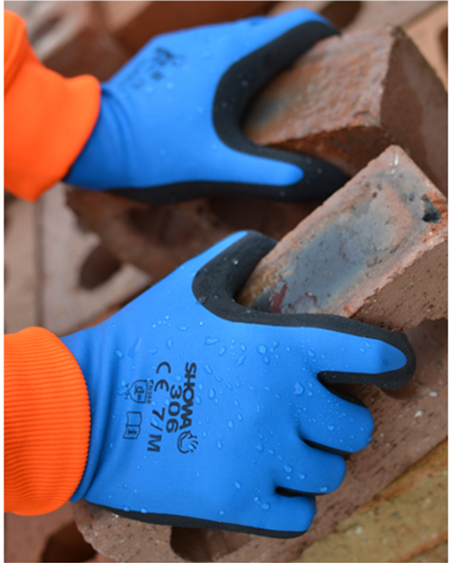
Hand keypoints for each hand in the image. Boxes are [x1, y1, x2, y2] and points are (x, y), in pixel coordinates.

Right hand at [61, 231, 414, 536]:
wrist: (90, 407)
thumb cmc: (145, 339)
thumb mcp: (193, 282)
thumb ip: (241, 256)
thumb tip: (268, 250)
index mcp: (281, 348)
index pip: (372, 355)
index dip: (393, 359)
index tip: (393, 365)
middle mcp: (284, 406)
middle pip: (356, 427)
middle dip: (341, 417)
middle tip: (313, 411)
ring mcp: (263, 460)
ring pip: (329, 472)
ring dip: (314, 458)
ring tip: (284, 445)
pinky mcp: (238, 504)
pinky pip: (299, 513)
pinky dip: (290, 497)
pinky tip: (265, 478)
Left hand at [65, 9, 346, 203]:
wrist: (89, 140)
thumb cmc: (155, 154)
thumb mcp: (220, 169)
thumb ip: (273, 175)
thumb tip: (322, 179)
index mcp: (233, 59)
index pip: (296, 28)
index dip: (324, 38)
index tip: (338, 60)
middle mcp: (211, 39)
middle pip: (268, 32)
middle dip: (294, 52)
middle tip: (309, 86)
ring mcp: (184, 44)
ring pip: (236, 40)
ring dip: (260, 57)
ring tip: (271, 92)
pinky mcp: (164, 55)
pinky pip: (209, 50)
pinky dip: (230, 64)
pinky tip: (224, 96)